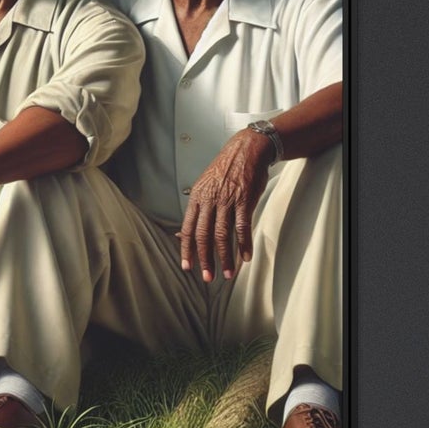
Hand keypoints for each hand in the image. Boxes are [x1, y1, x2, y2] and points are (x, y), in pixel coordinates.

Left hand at [178, 130, 272, 282]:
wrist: (247, 150)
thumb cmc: (225, 170)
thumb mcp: (204, 185)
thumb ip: (196, 209)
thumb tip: (181, 233)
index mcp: (197, 198)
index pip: (188, 229)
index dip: (187, 250)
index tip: (187, 267)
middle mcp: (210, 201)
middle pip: (204, 235)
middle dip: (205, 259)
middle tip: (207, 277)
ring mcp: (227, 201)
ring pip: (223, 235)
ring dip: (225, 257)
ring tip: (228, 273)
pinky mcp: (245, 200)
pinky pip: (243, 227)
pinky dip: (244, 244)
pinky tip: (245, 257)